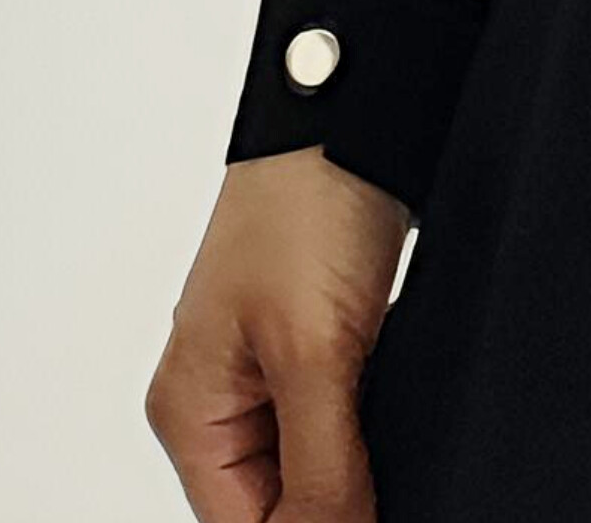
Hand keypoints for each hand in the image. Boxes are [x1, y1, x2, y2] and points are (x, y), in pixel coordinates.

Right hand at [145, 149, 407, 520]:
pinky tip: (400, 418)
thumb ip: (322, 468)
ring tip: (392, 439)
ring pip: (311, 465)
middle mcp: (221, 396)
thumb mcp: (313, 353)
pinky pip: (338, 418)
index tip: (370, 516)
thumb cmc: (305, 202)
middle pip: (274, 504)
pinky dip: (367, 429)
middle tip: (387, 478)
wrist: (358, 109)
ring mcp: (270, 366)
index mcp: (190, 411)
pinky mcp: (318, 338)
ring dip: (353, 467)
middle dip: (333, 500)